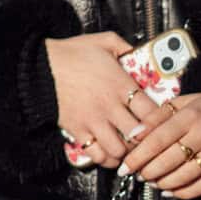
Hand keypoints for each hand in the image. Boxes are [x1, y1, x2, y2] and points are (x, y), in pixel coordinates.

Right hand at [45, 31, 164, 168]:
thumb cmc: (70, 54)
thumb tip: (140, 52)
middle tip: (147, 139)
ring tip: (129, 147)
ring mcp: (93, 121)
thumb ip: (126, 47)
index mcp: (120, 85)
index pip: (151, 111)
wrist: (38, 68)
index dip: (160, 121)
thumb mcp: (104, 41)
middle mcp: (109, 106)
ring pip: (119, 150)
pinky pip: (97, 155)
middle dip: (146, 140)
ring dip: (127, 152)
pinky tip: (110, 152)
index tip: (162, 122)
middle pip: (139, 135)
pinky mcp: (78, 131)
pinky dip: (106, 158)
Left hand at [119, 90, 200, 198]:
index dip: (137, 157)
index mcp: (191, 115)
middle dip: (148, 172)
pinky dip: (184, 192)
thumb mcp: (184, 102)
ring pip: (184, 176)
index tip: (125, 168)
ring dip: (163, 183)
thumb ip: (157, 117)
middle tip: (138, 175)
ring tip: (153, 182)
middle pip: (168, 160)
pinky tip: (172, 191)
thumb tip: (133, 135)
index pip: (157, 140)